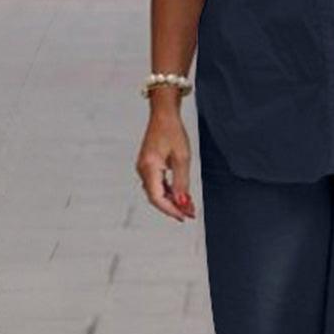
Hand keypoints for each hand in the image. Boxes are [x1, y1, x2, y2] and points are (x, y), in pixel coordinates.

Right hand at [136, 107, 195, 221]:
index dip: (170, 209)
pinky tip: (181, 195)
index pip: (157, 197)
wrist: (164, 116)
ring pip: (156, 192)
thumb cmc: (173, 132)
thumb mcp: (182, 158)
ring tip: (188, 206)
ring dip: (172, 200)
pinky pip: (156, 184)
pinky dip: (168, 192)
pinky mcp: (147, 167)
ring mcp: (143, 168)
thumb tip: (183, 203)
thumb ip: (182, 183)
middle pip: (156, 197)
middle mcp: (142, 169)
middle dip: (173, 207)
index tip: (184, 216)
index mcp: (149, 167)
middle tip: (190, 213)